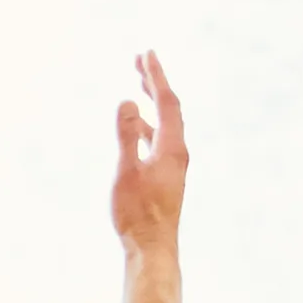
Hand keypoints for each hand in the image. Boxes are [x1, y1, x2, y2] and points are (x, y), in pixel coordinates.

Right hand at [110, 52, 187, 255]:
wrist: (152, 248)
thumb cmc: (137, 214)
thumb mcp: (126, 172)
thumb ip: (126, 136)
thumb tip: (126, 101)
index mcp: (172, 147)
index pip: (166, 102)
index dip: (156, 76)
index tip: (147, 53)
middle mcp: (177, 152)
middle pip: (169, 108)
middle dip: (155, 82)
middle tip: (140, 60)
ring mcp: (172, 163)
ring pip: (164, 123)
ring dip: (151, 101)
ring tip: (138, 84)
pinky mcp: (165, 174)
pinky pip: (158, 137)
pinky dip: (147, 121)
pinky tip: (136, 123)